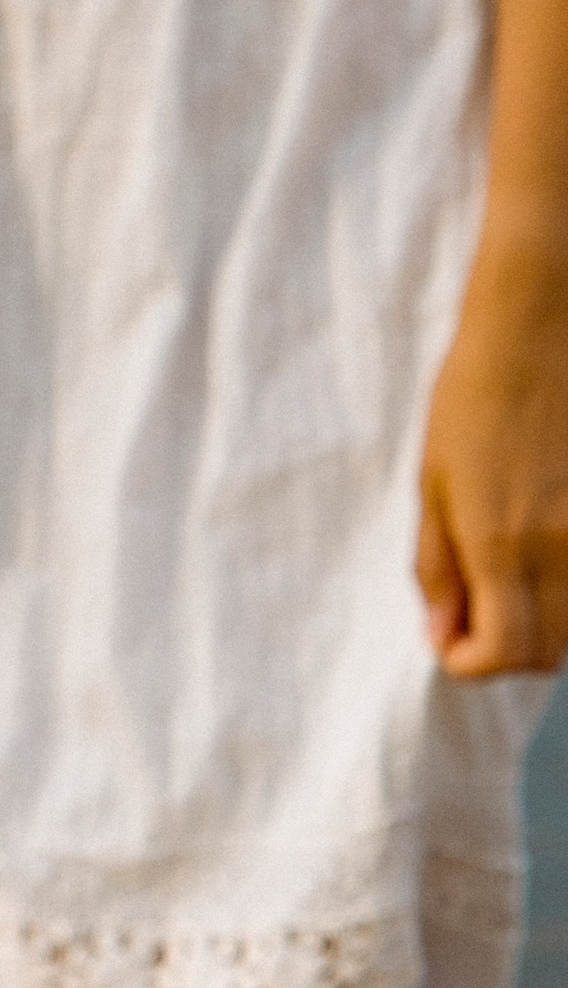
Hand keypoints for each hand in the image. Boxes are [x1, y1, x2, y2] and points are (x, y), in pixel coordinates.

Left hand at [416, 265, 567, 675]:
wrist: (543, 327)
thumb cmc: (474, 396)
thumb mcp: (433, 483)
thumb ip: (439, 567)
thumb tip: (440, 635)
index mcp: (503, 544)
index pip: (503, 655)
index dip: (469, 660)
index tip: (452, 636)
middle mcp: (564, 550)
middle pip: (550, 655)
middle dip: (509, 647)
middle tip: (481, 607)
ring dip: (548, 621)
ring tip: (517, 570)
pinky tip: (552, 542)